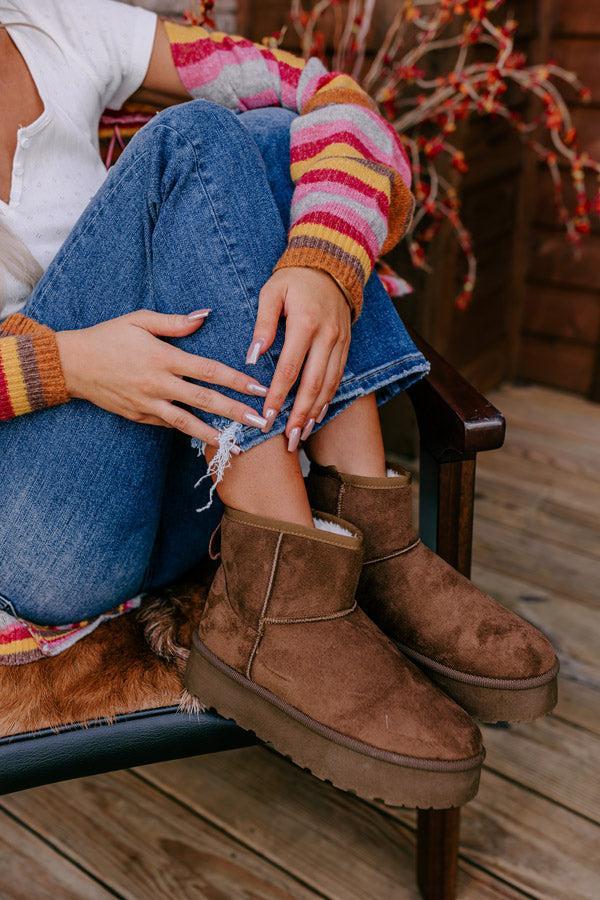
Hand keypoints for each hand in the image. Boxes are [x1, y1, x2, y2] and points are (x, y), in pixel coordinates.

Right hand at [56, 310, 268, 447]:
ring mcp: (148, 404)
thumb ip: (175, 322)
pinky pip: (168, 425)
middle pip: (205, 400)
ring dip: (215, 434)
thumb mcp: (139, 320)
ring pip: (187, 423)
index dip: (236, 380)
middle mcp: (158, 384)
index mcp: (163, 357)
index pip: (209, 371)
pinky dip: (188, 431)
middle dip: (235, 412)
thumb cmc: (108, 337)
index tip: (258, 388)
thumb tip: (205, 316)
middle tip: (260, 422)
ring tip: (237, 444)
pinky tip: (207, 437)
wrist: (73, 364)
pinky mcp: (139, 416)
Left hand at [247, 267, 350, 447]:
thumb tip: (253, 356)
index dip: (278, 395)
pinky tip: (317, 416)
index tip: (267, 416)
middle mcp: (328, 336)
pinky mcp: (346, 346)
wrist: (331, 264)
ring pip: (329, 385)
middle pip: (314, 383)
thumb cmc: (294, 279)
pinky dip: (327, 399)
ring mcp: (341, 342)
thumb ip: (263, 324)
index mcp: (306, 323)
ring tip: (301, 435)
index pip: (290, 368)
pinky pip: (338, 378)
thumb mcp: (272, 292)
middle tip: (288, 438)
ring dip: (315, 413)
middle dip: (300, 414)